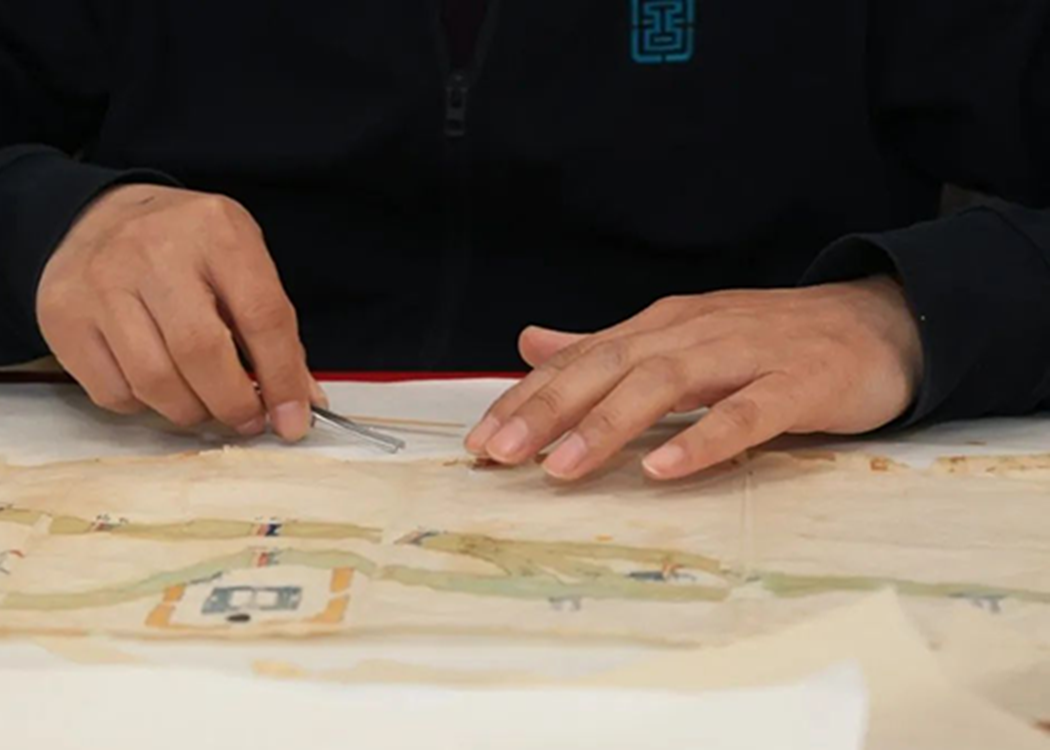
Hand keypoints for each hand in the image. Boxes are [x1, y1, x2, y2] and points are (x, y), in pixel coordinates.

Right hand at [37, 184, 320, 439]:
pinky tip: (156, 384)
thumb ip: (273, 330)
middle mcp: (154, 250)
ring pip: (154, 381)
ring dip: (190, 412)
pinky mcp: (63, 315)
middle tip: (247, 420)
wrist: (98, 217)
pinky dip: (144, 405)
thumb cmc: (184, 248)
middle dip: (233, 404)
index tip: (293, 421)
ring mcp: (101, 281)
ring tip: (204, 404)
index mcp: (216, 231)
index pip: (261, 316)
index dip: (282, 378)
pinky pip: (113, 392)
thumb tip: (299, 405)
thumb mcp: (239, 263)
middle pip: (201, 353)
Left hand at [465, 277, 923, 479]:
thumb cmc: (769, 340)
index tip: (480, 440)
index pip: (581, 359)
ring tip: (562, 468)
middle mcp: (695, 332)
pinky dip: (705, 439)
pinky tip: (666, 468)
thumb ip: (606, 346)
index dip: (528, 397)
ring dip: (609, 424)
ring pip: (667, 384)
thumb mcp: (679, 338)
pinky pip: (748, 413)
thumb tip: (532, 345)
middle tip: (498, 454)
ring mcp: (747, 354)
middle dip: (548, 409)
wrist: (880, 321)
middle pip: (609, 366)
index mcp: (662, 326)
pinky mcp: (798, 383)